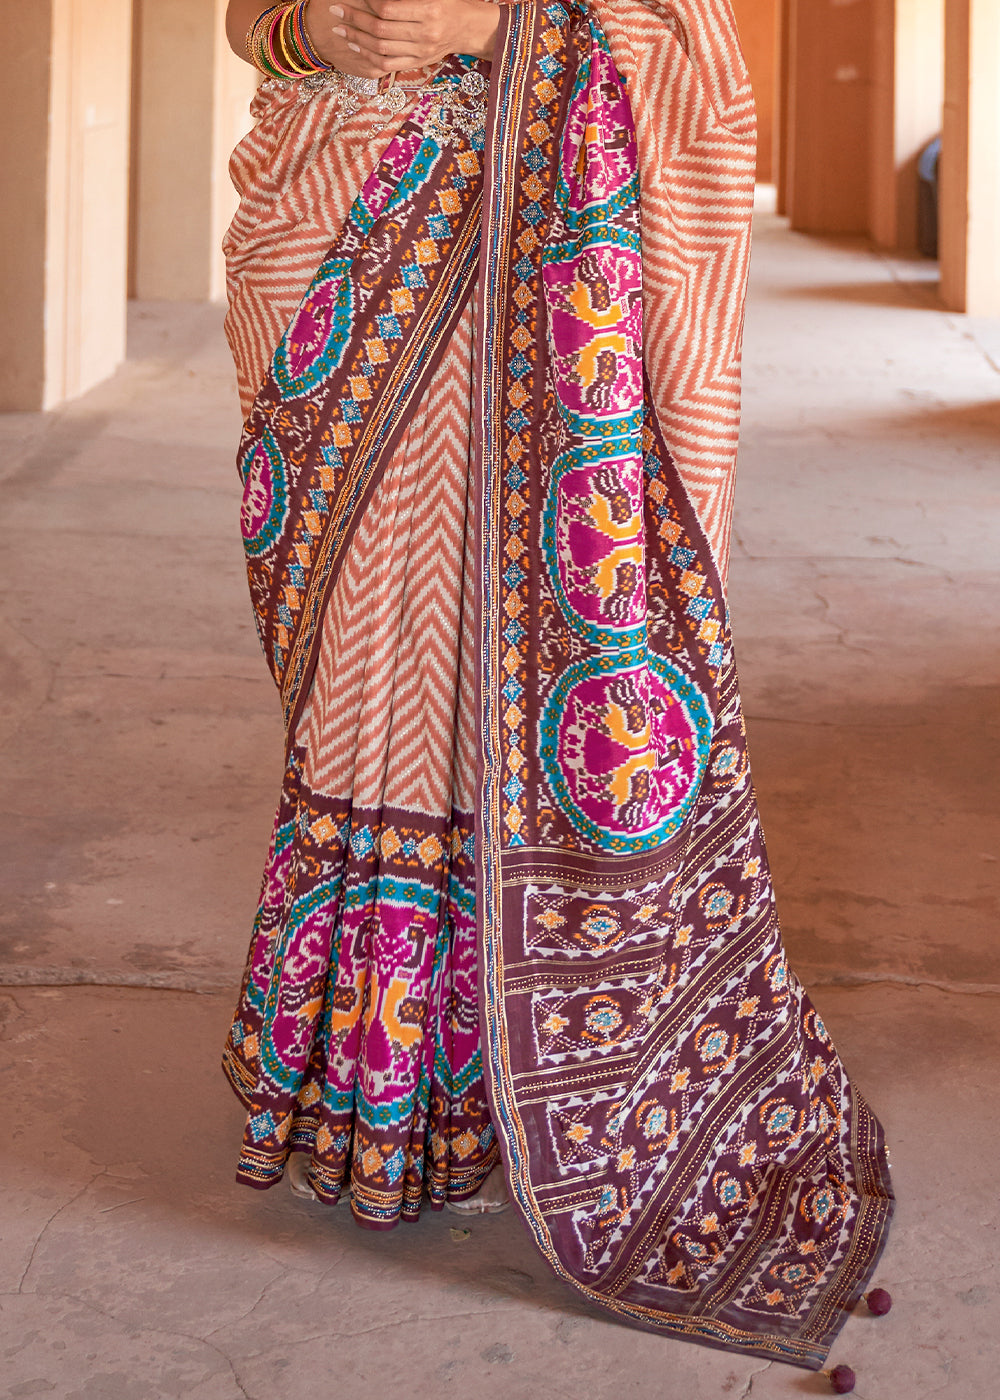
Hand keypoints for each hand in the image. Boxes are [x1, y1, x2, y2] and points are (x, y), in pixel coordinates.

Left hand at [317, 0, 500, 79]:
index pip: (388, 9)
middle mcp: (425, 34)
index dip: (367, 3)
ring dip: (357, 38)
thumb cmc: (447, 2)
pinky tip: (356, 46)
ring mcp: (421, 52)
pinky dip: (368, 56)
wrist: (467, 27)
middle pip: (381, 29)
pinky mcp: (418, 63)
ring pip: (381, 49)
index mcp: (429, 10)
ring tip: (341, 29)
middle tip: (337, 11)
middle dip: (355, 20)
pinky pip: (387, 64)